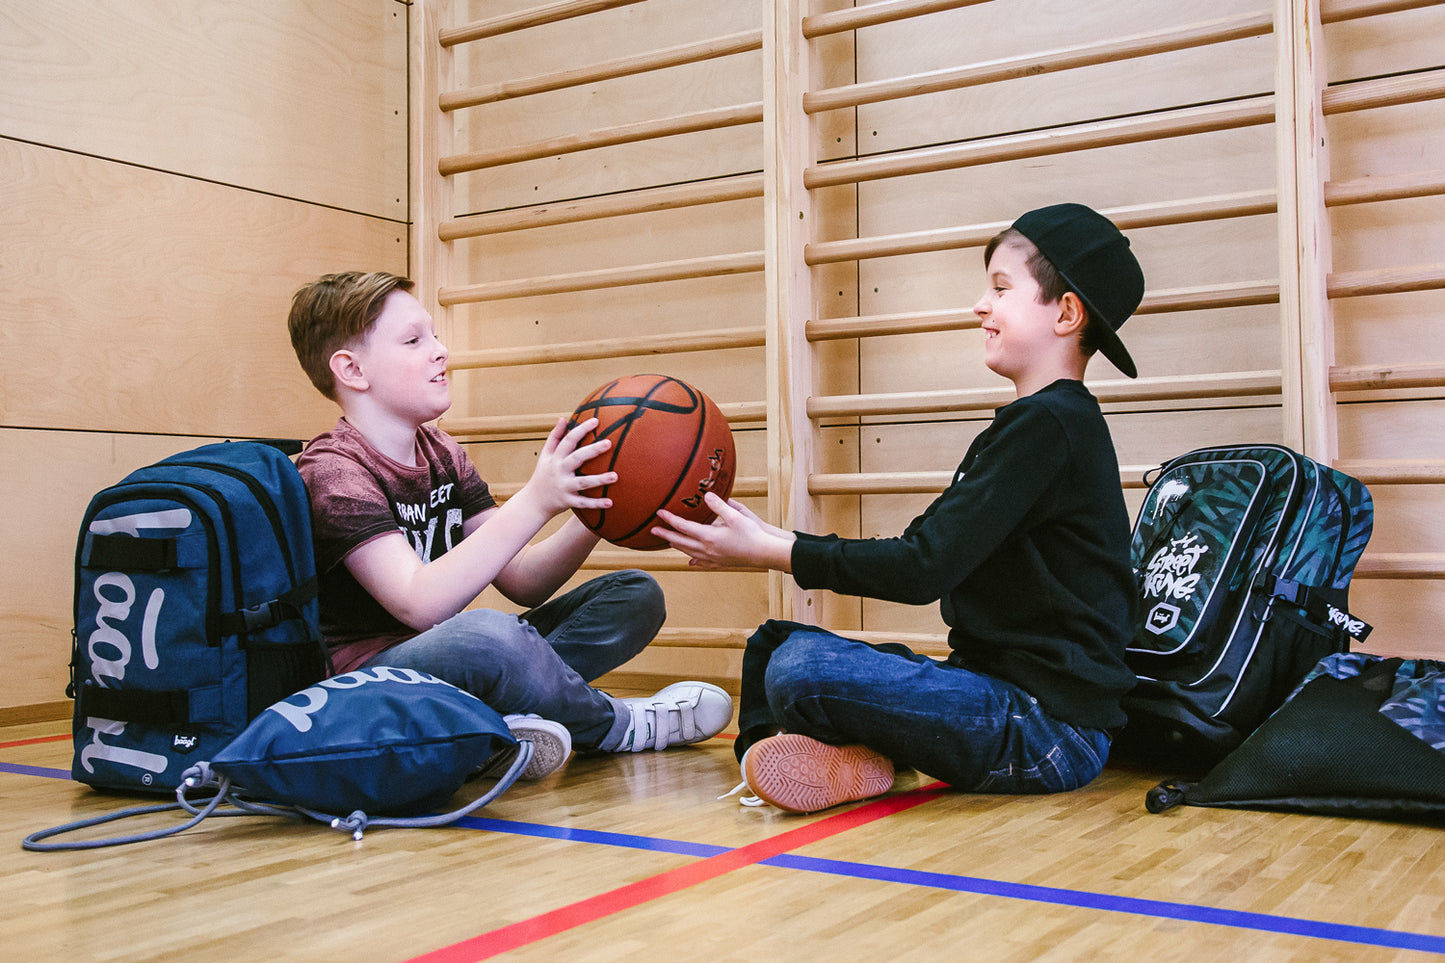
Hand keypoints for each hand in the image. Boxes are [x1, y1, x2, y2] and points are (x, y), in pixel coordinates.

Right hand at [523, 417, 615, 516]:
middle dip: (592, 450)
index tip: (596, 420)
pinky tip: (610, 503)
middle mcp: (559, 471)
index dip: (581, 429)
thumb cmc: (543, 475)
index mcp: (555, 458)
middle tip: (609, 443)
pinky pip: (583, 503)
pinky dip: (596, 504)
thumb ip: (554, 437)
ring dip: (599, 479)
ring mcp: (564, 487)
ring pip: (582, 482)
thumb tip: (563, 418)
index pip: (568, 440)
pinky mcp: (568, 502)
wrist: (533, 502)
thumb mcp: (545, 456)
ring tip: (615, 476)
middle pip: (576, 458)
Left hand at [653, 493, 793, 571]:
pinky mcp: (720, 564)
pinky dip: (694, 562)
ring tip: (669, 542)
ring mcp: (713, 559)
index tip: (659, 513)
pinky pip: (702, 564)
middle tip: (652, 531)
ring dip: (677, 546)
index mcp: (708, 537)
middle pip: (680, 542)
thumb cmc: (752, 533)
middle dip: (666, 535)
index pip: (683, 527)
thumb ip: (719, 505)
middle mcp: (707, 550)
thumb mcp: (736, 515)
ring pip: (689, 553)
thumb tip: (706, 495)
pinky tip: (691, 563)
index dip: (669, 519)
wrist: (765, 553)